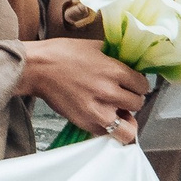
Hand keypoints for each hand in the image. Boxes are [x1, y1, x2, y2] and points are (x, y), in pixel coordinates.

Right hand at [18, 34, 148, 145]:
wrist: (37, 68)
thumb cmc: (62, 53)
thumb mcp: (94, 46)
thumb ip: (114, 56)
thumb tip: (129, 62)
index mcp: (114, 71)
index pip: (143, 85)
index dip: (138, 84)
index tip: (132, 83)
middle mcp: (109, 92)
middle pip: (138, 103)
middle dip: (132, 99)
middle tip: (123, 95)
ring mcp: (98, 111)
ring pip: (129, 128)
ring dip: (125, 119)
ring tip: (118, 113)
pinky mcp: (85, 122)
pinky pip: (107, 134)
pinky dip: (108, 127)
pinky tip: (102, 117)